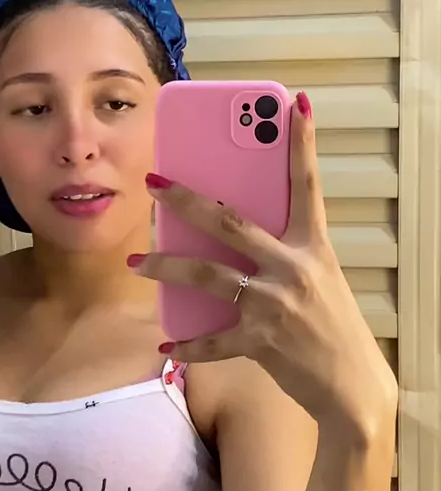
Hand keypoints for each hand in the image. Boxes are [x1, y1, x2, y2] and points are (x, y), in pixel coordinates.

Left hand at [130, 92, 397, 430]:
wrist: (353, 387)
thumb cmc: (334, 328)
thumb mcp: (320, 279)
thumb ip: (283, 254)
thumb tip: (233, 236)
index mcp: (313, 247)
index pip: (307, 185)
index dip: (301, 143)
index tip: (294, 103)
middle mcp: (294, 268)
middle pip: (231, 222)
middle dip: (187, 199)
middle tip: (154, 181)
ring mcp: (276, 305)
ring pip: (209, 274)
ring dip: (166, 265)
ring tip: (136, 260)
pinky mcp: (262, 342)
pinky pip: (213, 340)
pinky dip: (187, 345)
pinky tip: (166, 345)